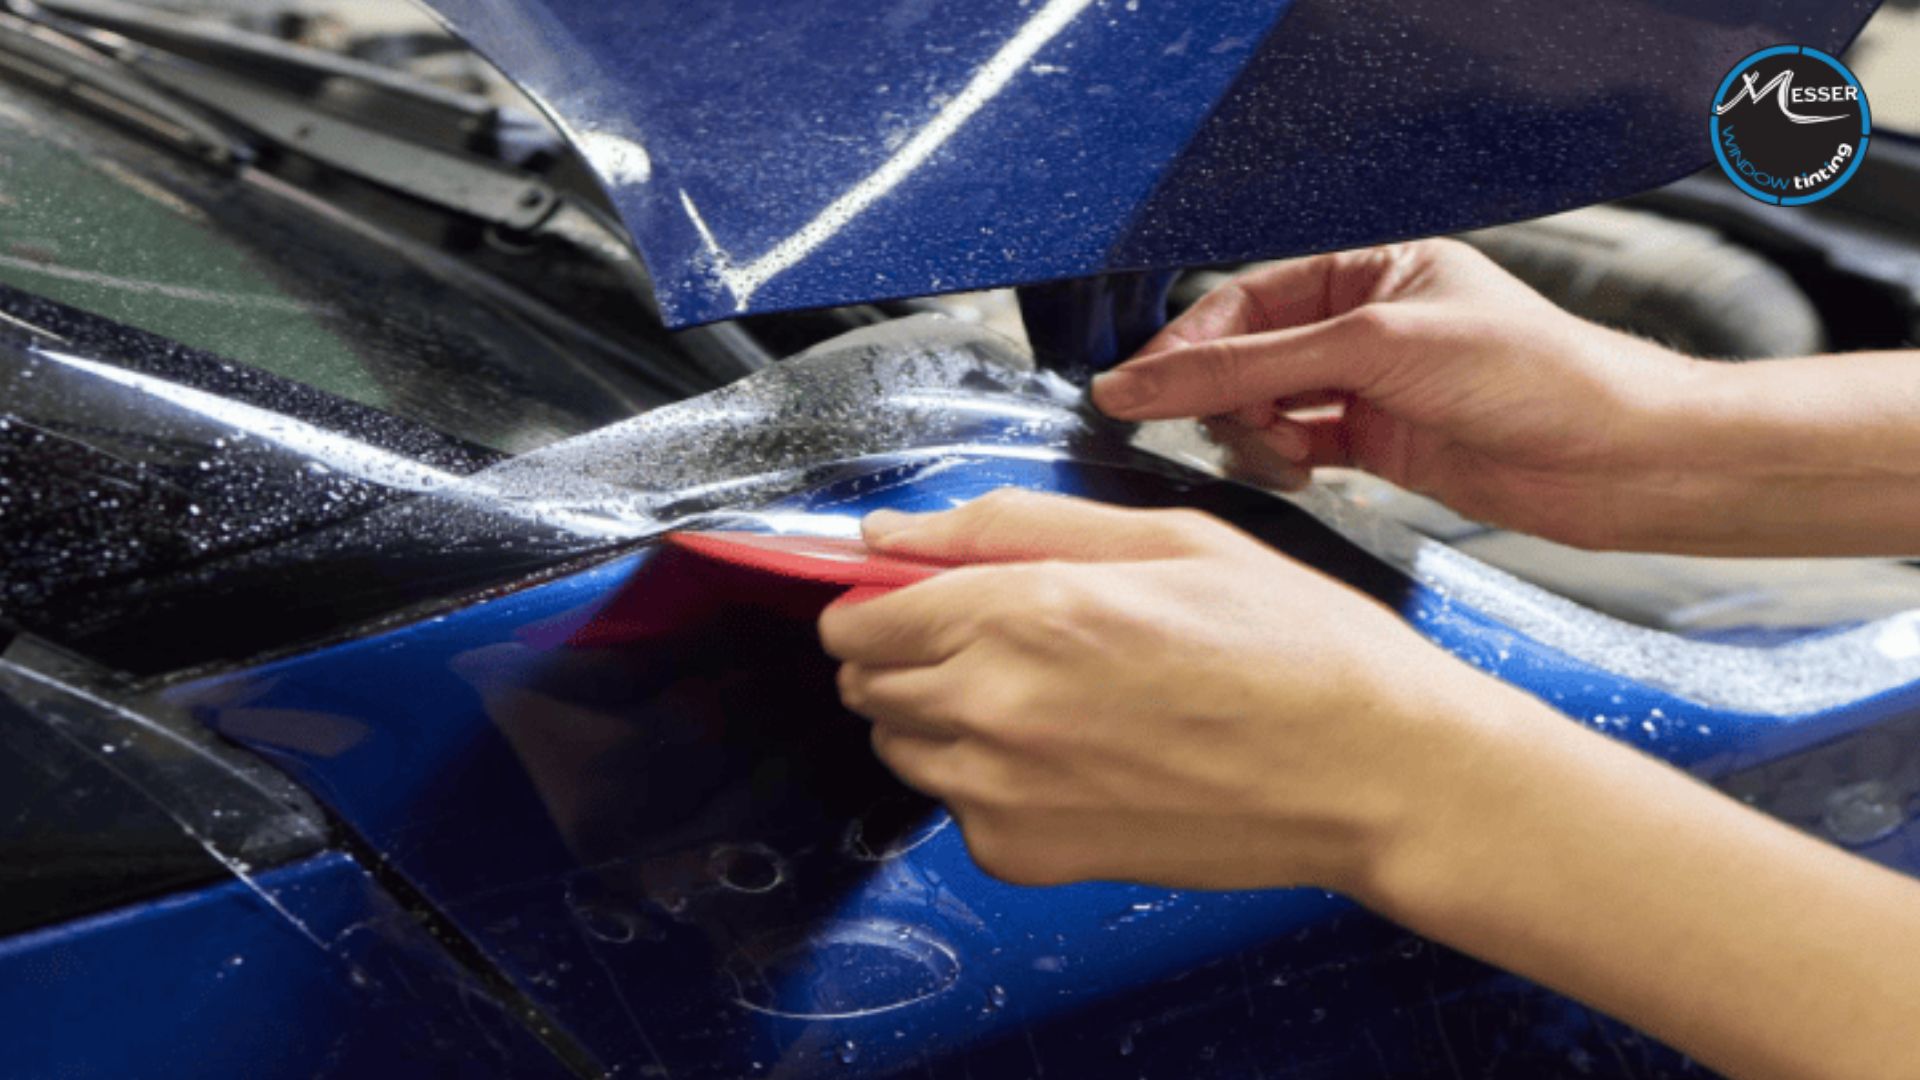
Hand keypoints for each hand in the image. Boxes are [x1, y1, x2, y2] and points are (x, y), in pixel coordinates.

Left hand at [817, 489, 1497, 891]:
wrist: (1372, 773)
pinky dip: (989, 782)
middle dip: (907, 650)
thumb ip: (1010, 526)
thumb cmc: (1290, 644)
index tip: (915, 591)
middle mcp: (992, 707)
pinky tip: (1075, 756)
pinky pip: (955, 809)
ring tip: (1048, 695)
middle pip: (864, 682)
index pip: (858, 613)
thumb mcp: (1164, 537)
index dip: (881, 595)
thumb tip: (890, 533)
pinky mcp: (1025, 857)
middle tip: (1001, 636)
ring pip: (900, 747)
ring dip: (939, 716)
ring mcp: (1002, 795)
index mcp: (1023, 610)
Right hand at [1091, 239, 1705, 549]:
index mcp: (1372, 271)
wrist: (1616, 460)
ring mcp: (1374, 390)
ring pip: (1270, 407)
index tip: (1133, 387)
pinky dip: (1283, 463)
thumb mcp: (1374, 349)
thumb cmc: (1531, 375)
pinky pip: (1301, 450)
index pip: (1247, 302)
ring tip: (1270, 451)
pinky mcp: (1385, 448)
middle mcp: (1368, 327)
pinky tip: (1291, 471)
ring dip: (1253, 432)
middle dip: (1218, 392)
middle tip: (1192, 426)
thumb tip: (1146, 379)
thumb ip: (1250, 367)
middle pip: (1250, 356)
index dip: (1187, 345)